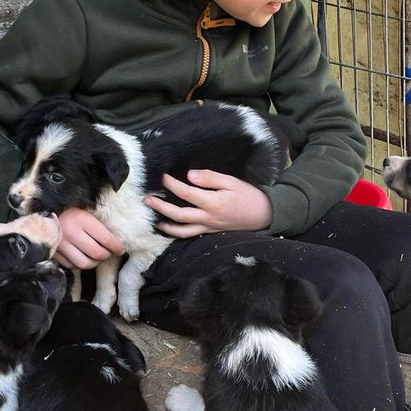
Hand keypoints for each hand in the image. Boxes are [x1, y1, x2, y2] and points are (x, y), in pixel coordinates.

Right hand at [55, 207, 124, 269]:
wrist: (44, 210)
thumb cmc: (71, 209)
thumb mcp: (87, 211)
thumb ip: (100, 225)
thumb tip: (117, 241)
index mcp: (81, 219)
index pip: (106, 239)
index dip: (117, 247)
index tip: (120, 249)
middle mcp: (70, 232)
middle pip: (97, 254)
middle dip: (106, 255)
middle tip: (109, 252)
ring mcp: (60, 244)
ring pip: (84, 263)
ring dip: (94, 262)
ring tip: (96, 256)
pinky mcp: (53, 252)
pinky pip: (71, 266)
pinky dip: (80, 264)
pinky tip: (83, 257)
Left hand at [144, 171, 272, 237]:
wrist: (264, 215)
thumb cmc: (249, 196)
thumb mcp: (232, 181)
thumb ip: (210, 178)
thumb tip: (189, 176)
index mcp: (213, 203)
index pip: (186, 193)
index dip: (171, 185)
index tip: (162, 176)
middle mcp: (208, 218)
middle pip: (178, 215)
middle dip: (160, 207)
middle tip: (146, 200)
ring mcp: (208, 228)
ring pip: (181, 230)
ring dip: (165, 224)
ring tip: (154, 218)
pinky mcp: (210, 232)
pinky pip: (190, 235)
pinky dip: (177, 232)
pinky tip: (170, 227)